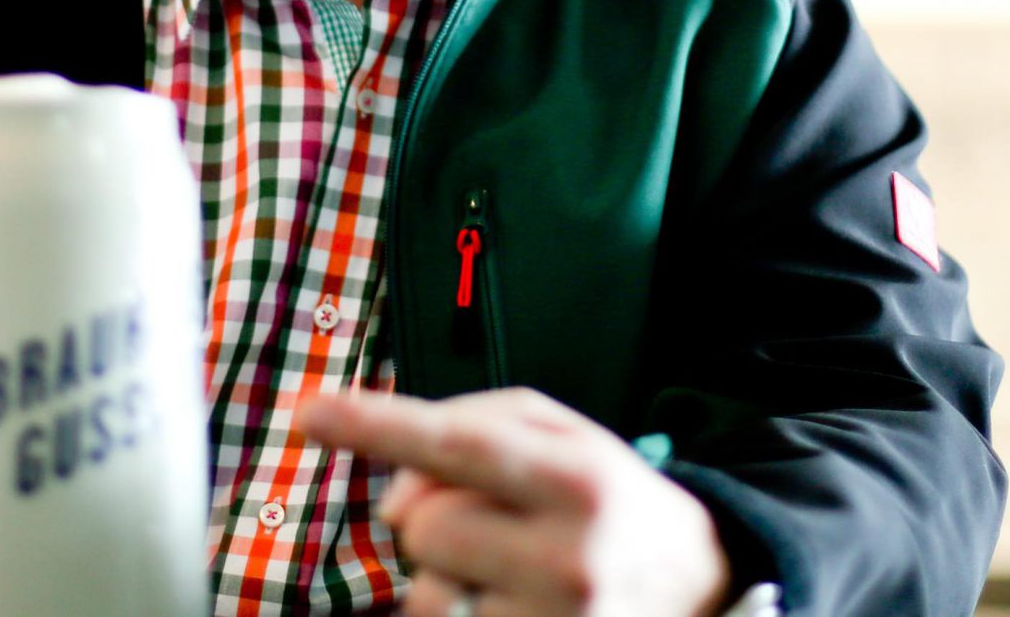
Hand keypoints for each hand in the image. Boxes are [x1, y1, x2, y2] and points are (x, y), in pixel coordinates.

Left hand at [297, 386, 732, 616]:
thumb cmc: (605, 498)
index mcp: (577, 476)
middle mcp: (569, 556)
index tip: (311, 412)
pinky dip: (459, 613)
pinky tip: (507, 604)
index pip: (461, 443)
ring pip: (426, 595)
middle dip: (434, 519)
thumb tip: (395, 493)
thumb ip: (474, 426)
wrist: (698, 582)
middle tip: (491, 523)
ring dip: (444, 581)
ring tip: (506, 573)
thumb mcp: (564, 434)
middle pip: (424, 527)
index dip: (379, 426)